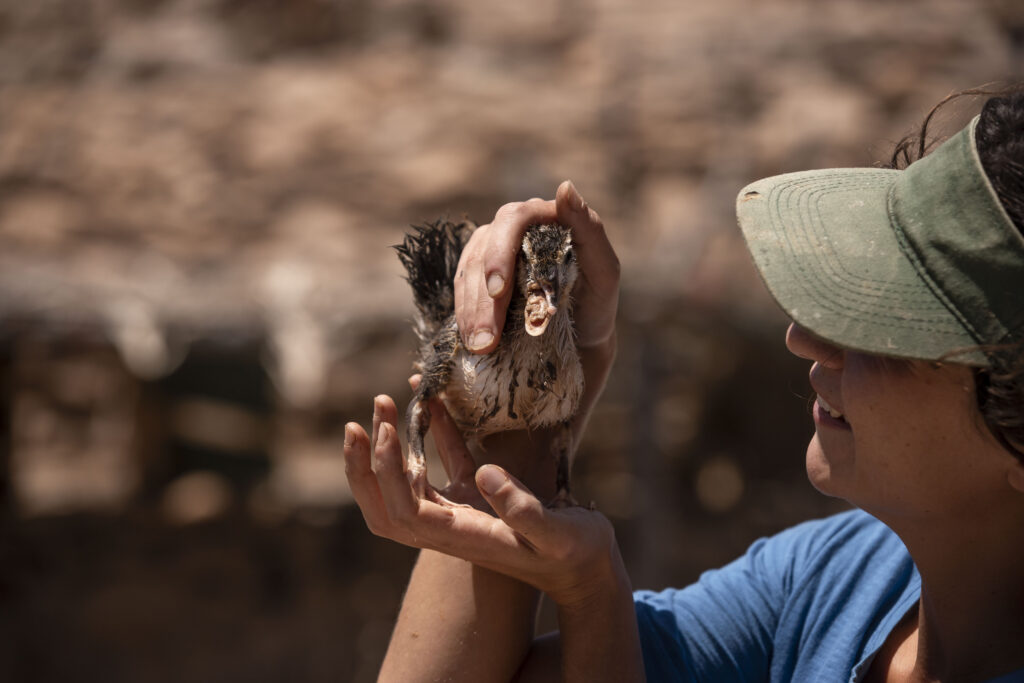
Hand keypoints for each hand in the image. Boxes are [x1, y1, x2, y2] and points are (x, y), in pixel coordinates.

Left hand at [343, 394, 626, 608]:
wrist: (588, 569)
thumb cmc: (576, 555)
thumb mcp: (559, 535)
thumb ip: (524, 510)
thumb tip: (486, 474)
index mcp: (462, 537)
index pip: (403, 512)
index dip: (386, 474)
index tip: (386, 430)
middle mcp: (450, 528)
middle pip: (386, 504)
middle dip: (367, 465)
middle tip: (364, 419)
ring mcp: (460, 512)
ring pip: (405, 483)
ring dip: (388, 448)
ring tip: (385, 403)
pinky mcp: (477, 496)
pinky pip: (444, 463)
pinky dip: (432, 434)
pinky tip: (431, 401)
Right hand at [455, 181, 618, 353]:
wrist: (581, 337)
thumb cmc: (596, 300)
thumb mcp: (604, 269)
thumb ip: (589, 229)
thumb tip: (565, 187)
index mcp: (542, 217)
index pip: (512, 220)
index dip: (500, 252)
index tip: (498, 290)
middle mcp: (512, 229)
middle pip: (484, 251)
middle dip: (483, 298)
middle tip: (487, 338)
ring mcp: (490, 252)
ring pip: (467, 274)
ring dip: (470, 312)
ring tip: (480, 347)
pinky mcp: (476, 278)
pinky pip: (461, 292)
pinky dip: (464, 317)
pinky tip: (470, 340)